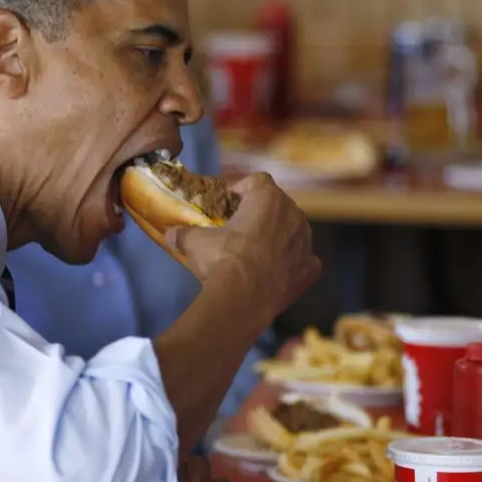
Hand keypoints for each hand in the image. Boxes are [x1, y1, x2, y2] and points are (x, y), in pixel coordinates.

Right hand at [166, 173, 320, 325]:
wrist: (243, 300)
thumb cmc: (220, 260)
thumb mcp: (195, 242)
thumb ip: (185, 233)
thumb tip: (170, 234)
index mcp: (268, 197)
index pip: (256, 181)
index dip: (241, 191)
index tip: (227, 206)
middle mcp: (293, 213)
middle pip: (278, 205)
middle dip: (260, 214)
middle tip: (239, 230)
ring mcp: (306, 242)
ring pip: (292, 230)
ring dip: (278, 237)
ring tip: (256, 254)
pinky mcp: (311, 268)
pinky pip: (302, 260)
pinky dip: (291, 264)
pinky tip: (274, 273)